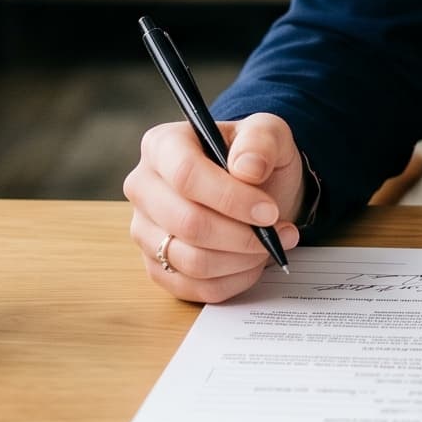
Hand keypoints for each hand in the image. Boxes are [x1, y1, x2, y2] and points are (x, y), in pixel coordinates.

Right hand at [123, 112, 303, 303]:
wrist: (254, 190)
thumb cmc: (254, 159)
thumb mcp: (268, 134)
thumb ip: (261, 141)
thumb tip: (247, 169)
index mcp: (162, 145)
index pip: (185, 175)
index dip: (230, 198)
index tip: (268, 211)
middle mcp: (143, 187)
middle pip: (187, 223)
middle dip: (242, 235)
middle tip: (278, 232)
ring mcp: (144, 230)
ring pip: (192, 261)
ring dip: (241, 259)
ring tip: (269, 245)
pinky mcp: (156, 266)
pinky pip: (194, 287)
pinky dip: (233, 281)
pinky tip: (252, 262)